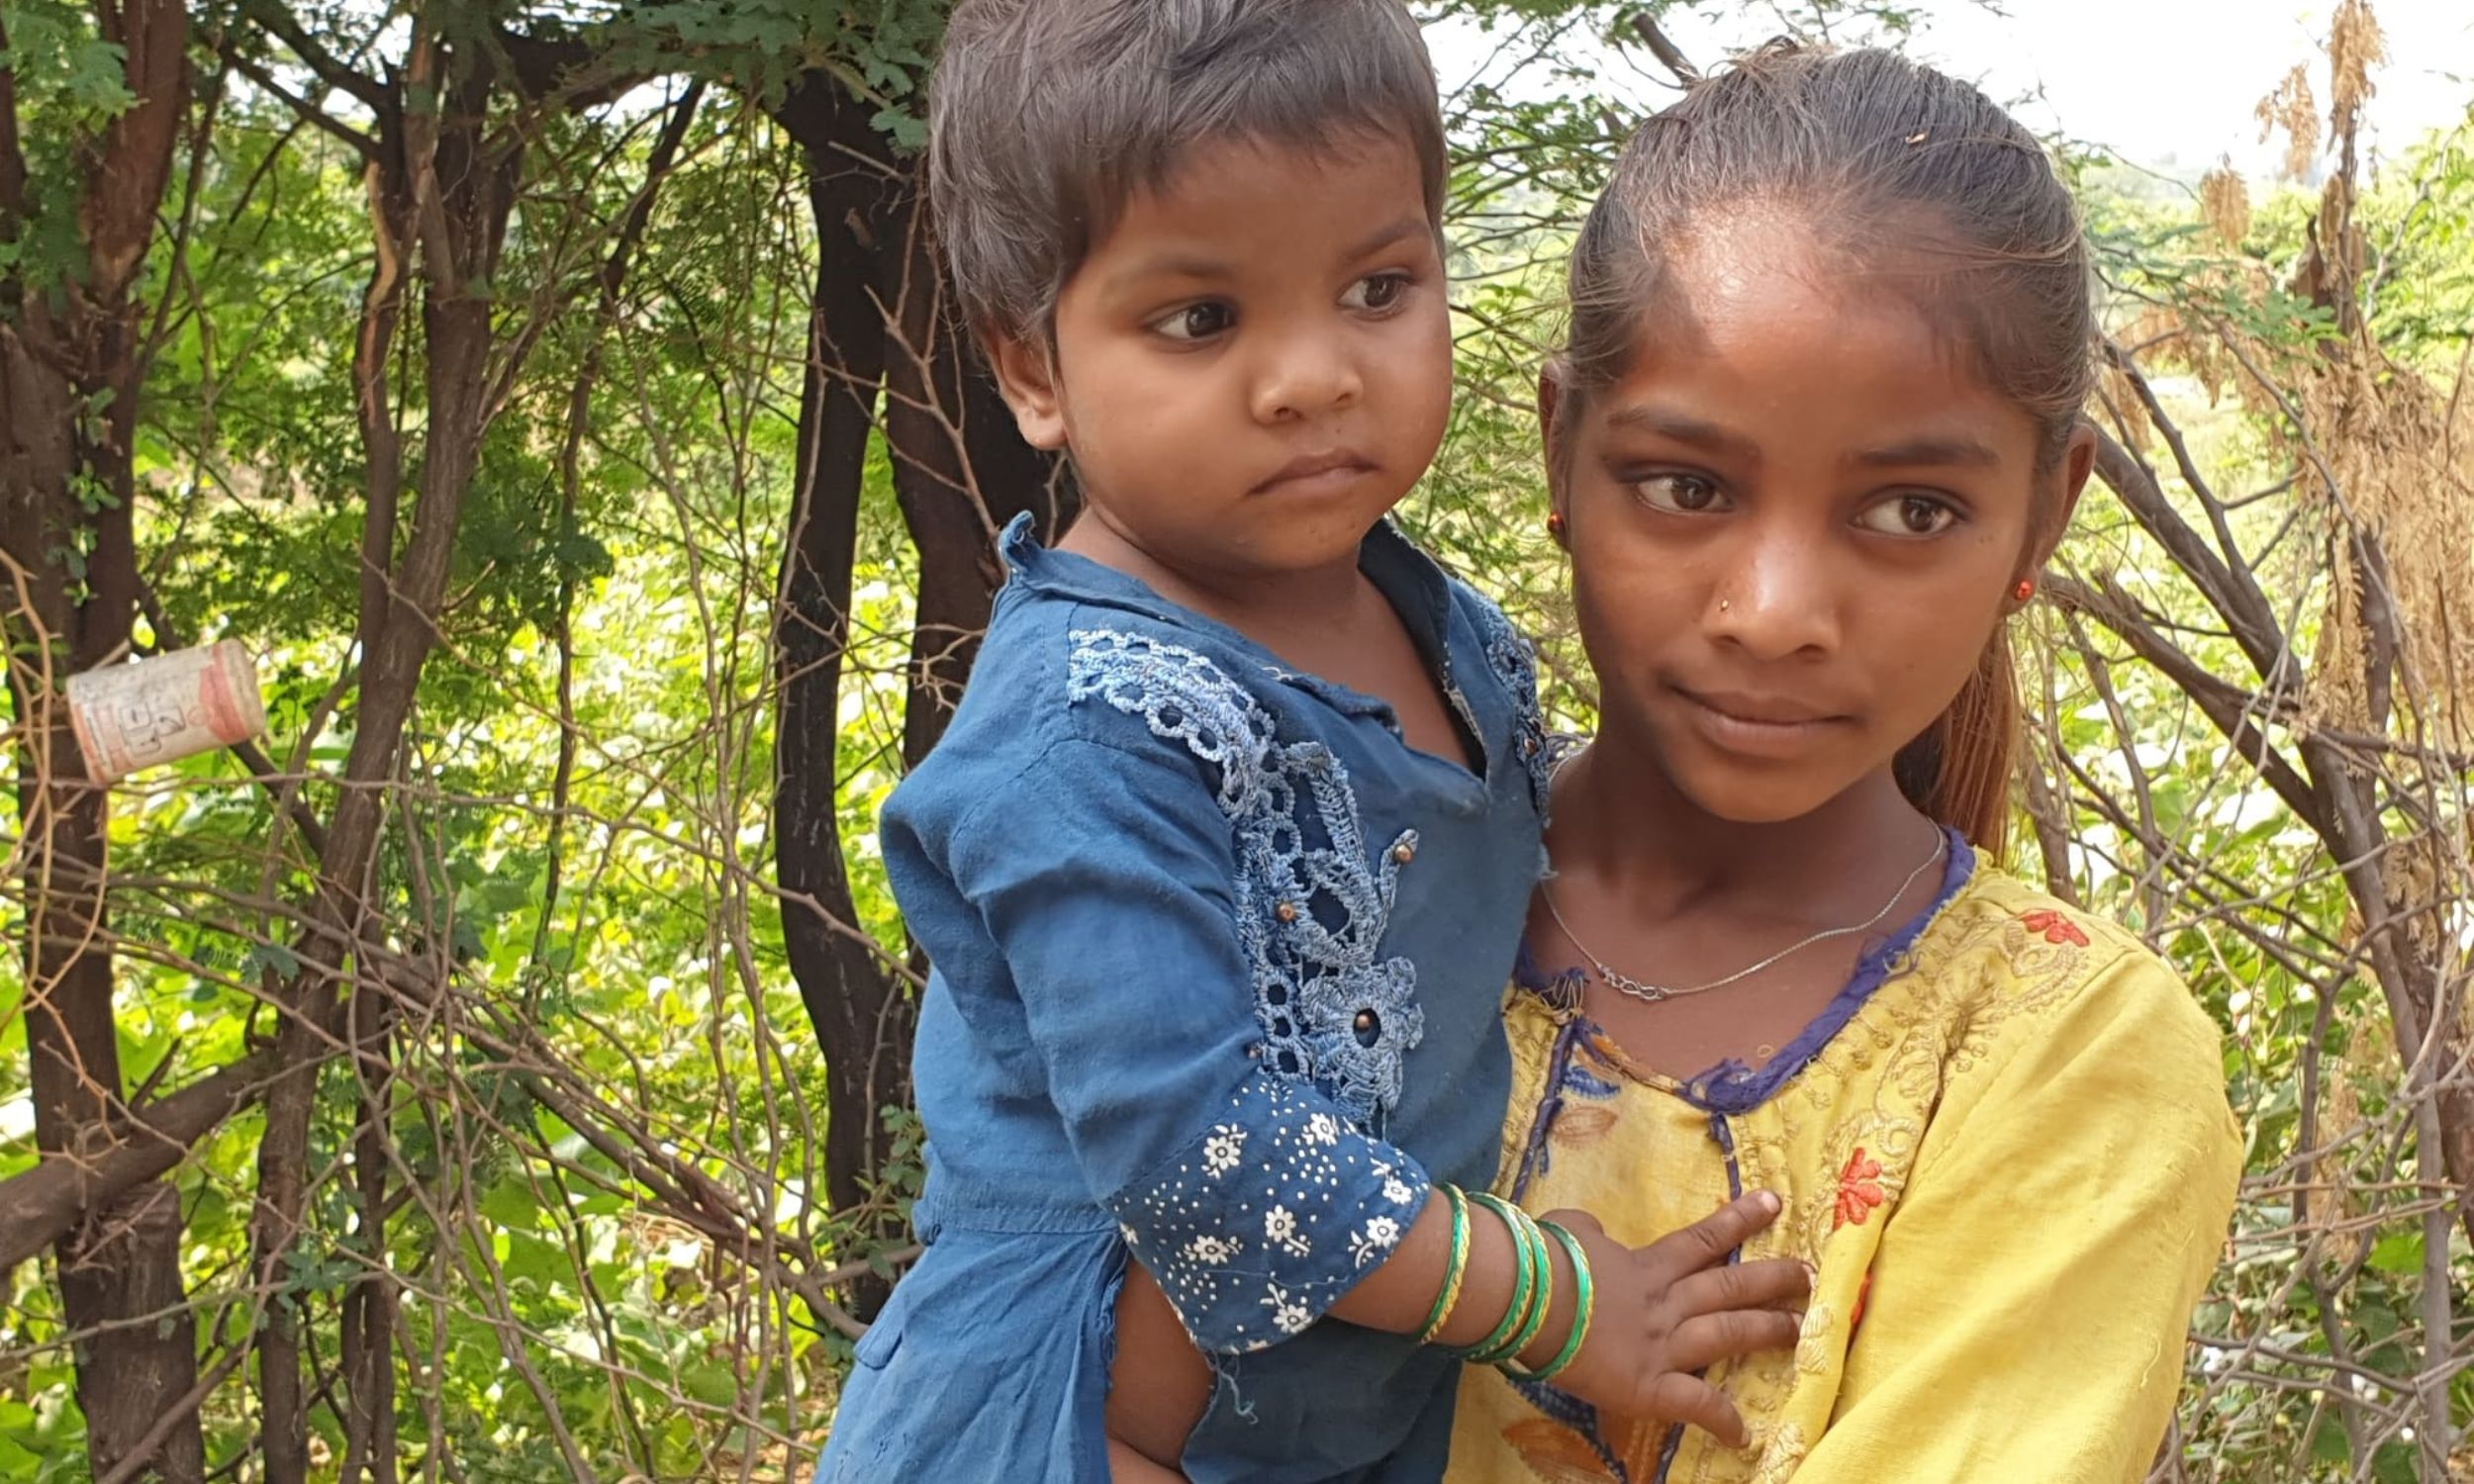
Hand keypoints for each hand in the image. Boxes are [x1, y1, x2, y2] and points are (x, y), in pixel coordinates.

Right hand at [1528, 1192, 1807, 1447]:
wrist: (1527, 1298)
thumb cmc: (1542, 1259)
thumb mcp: (1570, 1230)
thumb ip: (1591, 1233)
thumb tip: (1594, 1232)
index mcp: (1647, 1265)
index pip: (1704, 1238)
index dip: (1740, 1219)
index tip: (1774, 1203)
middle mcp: (1666, 1302)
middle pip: (1732, 1285)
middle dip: (1774, 1279)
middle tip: (1809, 1276)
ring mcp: (1663, 1344)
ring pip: (1729, 1333)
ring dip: (1769, 1331)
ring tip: (1804, 1330)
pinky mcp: (1649, 1386)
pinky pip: (1695, 1404)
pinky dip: (1721, 1419)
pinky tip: (1744, 1435)